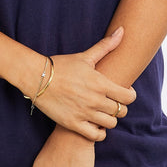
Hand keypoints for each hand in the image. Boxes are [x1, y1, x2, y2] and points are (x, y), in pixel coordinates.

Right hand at [32, 27, 135, 141]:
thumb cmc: (61, 65)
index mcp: (100, 83)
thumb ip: (106, 46)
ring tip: (103, 113)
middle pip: (121, 111)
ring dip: (110, 119)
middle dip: (120, 107)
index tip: (125, 92)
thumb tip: (122, 31)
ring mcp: (84, 113)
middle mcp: (95, 100)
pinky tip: (95, 125)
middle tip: (113, 103)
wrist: (36, 77)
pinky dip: (100, 133)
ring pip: (110, 124)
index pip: (129, 97)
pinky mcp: (73, 124)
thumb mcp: (85, 56)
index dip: (130, 95)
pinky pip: (96, 136)